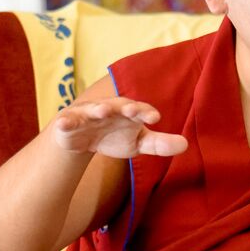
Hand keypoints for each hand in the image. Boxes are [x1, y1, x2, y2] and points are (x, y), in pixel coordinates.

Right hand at [52, 98, 187, 160]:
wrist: (81, 138)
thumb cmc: (114, 136)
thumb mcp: (138, 142)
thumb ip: (159, 143)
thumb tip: (186, 145)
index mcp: (128, 112)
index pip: (140, 110)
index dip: (146, 113)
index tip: (155, 118)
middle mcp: (110, 108)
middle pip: (119, 105)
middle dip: (125, 106)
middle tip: (133, 110)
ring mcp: (89, 113)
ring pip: (94, 110)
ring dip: (98, 109)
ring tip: (102, 111)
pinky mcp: (70, 121)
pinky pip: (68, 120)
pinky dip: (66, 121)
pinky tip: (63, 123)